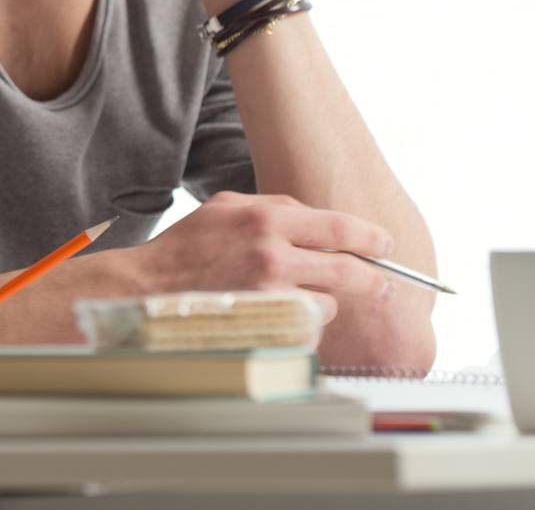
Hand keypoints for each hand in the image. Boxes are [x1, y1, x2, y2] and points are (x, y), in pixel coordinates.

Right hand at [123, 192, 397, 323]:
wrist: (148, 288)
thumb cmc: (187, 247)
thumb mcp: (227, 207)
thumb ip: (275, 209)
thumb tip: (321, 222)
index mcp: (266, 218)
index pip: (339, 227)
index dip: (371, 237)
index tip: (385, 245)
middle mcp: (272, 253)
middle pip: (349, 269)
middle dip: (375, 278)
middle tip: (385, 284)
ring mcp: (270, 294)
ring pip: (329, 302)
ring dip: (323, 301)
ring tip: (294, 297)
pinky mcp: (265, 325)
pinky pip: (306, 327)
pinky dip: (300, 323)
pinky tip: (276, 314)